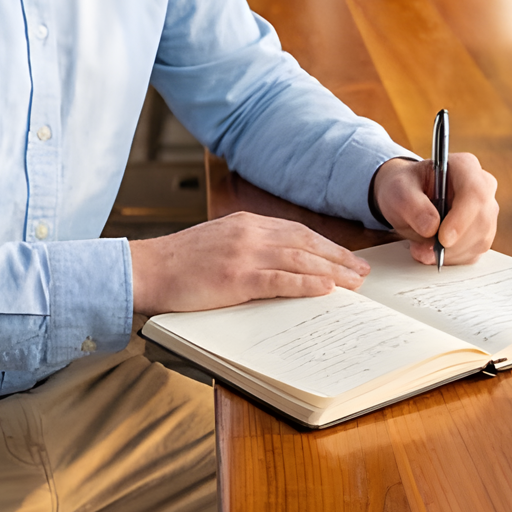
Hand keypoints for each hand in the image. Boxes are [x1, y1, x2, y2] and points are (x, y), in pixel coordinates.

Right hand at [129, 212, 370, 315]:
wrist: (148, 268)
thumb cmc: (180, 262)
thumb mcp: (218, 242)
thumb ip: (248, 246)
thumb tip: (282, 263)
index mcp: (245, 222)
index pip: (297, 231)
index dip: (327, 245)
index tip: (348, 257)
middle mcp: (249, 233)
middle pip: (305, 243)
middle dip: (339, 257)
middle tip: (363, 272)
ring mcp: (243, 254)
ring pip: (299, 260)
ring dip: (332, 271)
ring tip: (355, 283)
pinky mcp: (236, 278)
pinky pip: (280, 280)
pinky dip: (306, 284)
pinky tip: (326, 289)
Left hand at [371, 153, 497, 264]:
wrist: (405, 197)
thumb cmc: (404, 187)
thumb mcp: (398, 190)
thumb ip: (412, 205)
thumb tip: (431, 227)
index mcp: (465, 166)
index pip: (475, 193)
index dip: (462, 219)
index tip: (442, 239)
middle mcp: (482, 187)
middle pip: (482, 221)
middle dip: (453, 243)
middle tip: (423, 249)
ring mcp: (485, 211)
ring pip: (480, 240)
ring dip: (450, 253)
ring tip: (420, 248)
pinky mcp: (482, 233)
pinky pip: (474, 252)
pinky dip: (451, 258)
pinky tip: (432, 251)